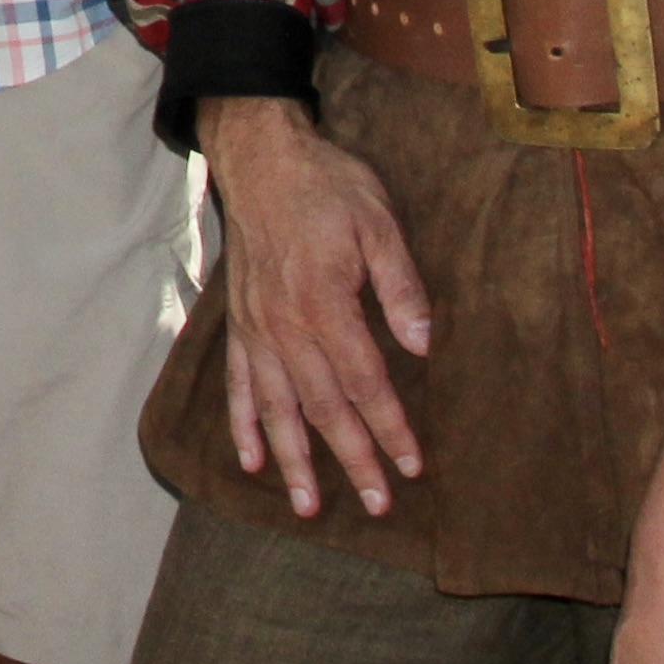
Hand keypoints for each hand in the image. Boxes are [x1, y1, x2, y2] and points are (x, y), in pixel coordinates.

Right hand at [197, 95, 432, 517]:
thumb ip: (401, 286)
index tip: (413, 466)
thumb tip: (424, 344)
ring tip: (309, 507)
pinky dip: (243, 425)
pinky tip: (251, 460)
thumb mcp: (379, 222)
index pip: (365, 382)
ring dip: (294, 461)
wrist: (260, 157)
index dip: (390, 428)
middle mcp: (285, 326)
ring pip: (277, 408)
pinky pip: (239, 384)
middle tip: (378, 505)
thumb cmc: (327, 186)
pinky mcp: (240, 323)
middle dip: (351, 460)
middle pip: (322, 408)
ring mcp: (257, 328)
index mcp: (325, 303)